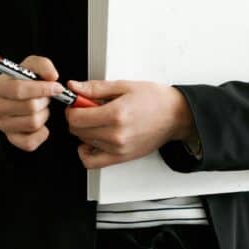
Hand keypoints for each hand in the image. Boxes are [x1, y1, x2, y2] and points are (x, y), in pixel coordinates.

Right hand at [0, 55, 63, 152]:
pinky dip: (42, 133)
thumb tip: (52, 76)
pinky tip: (42, 123)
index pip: (18, 89)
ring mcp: (2, 125)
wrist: (26, 96)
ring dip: (45, 114)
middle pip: (29, 107)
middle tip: (47, 97)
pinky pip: (30, 142)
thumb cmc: (28, 79)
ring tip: (42, 107)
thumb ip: (43, 65)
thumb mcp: (34, 65)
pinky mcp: (11, 139)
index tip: (57, 87)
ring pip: (33, 123)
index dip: (42, 88)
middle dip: (45, 100)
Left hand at [65, 79, 196, 168]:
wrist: (176, 116)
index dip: (72, 107)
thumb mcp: (124, 86)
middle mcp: (116, 135)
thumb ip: (95, 88)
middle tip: (87, 107)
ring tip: (98, 119)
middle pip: (77, 130)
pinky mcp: (121, 158)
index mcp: (116, 114)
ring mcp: (118, 149)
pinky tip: (93, 139)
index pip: (76, 117)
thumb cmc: (155, 99)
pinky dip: (86, 152)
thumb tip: (74, 87)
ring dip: (84, 130)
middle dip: (77, 117)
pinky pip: (92, 162)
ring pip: (83, 142)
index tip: (76, 101)